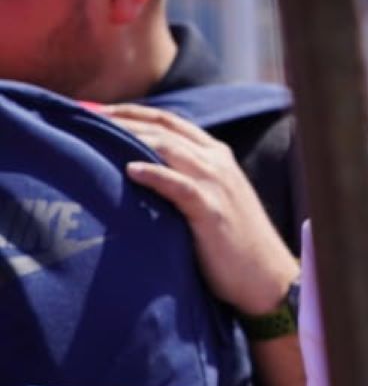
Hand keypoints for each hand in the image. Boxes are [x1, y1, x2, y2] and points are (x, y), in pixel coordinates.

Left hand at [103, 102, 299, 316]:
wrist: (263, 274)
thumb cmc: (230, 241)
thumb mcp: (212, 197)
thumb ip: (186, 177)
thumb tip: (140, 170)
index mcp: (217, 155)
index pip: (170, 121)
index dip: (134, 112)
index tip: (97, 111)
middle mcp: (217, 162)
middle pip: (165, 130)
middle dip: (124, 121)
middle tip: (86, 119)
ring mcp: (216, 184)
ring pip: (170, 149)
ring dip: (132, 139)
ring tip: (98, 135)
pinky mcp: (211, 209)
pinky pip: (180, 185)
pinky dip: (155, 174)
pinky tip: (130, 169)